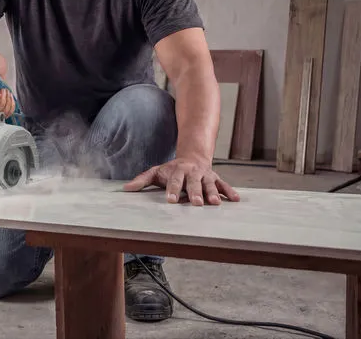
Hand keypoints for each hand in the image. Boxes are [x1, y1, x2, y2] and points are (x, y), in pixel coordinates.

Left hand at [122, 157, 239, 205]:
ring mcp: (205, 175)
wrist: (192, 157)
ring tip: (215, 203)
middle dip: (194, 193)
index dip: (172, 190)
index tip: (170, 200)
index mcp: (177, 171)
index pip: (173, 181)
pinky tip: (236, 199)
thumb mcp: (155, 172)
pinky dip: (230, 191)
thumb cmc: (171, 170)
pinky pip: (224, 185)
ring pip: (209, 184)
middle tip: (196, 203)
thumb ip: (141, 180)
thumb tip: (125, 189)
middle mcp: (192, 173)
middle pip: (193, 183)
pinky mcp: (216, 178)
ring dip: (213, 193)